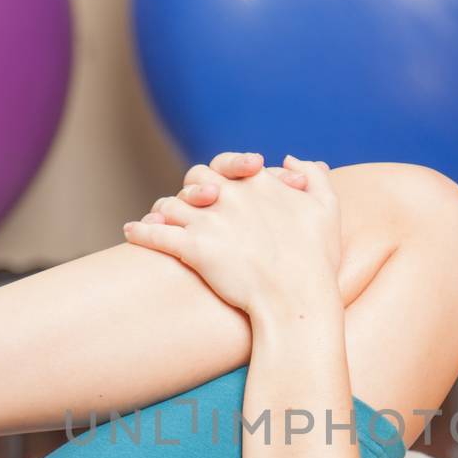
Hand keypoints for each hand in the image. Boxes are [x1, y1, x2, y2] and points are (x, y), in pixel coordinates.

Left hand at [123, 155, 340, 316]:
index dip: (222, 173)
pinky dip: (139, 230)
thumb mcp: (326, 208)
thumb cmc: (315, 259)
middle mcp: (230, 194)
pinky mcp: (192, 248)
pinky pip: (154, 233)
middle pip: (195, 177)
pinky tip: (130, 232)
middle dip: (191, 189)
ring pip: (171, 202)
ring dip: (162, 210)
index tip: (220, 188)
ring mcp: (208, 220)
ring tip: (156, 220)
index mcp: (258, 182)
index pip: (228, 165)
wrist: (297, 299)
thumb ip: (312, 175)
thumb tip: (288, 158)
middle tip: (191, 206)